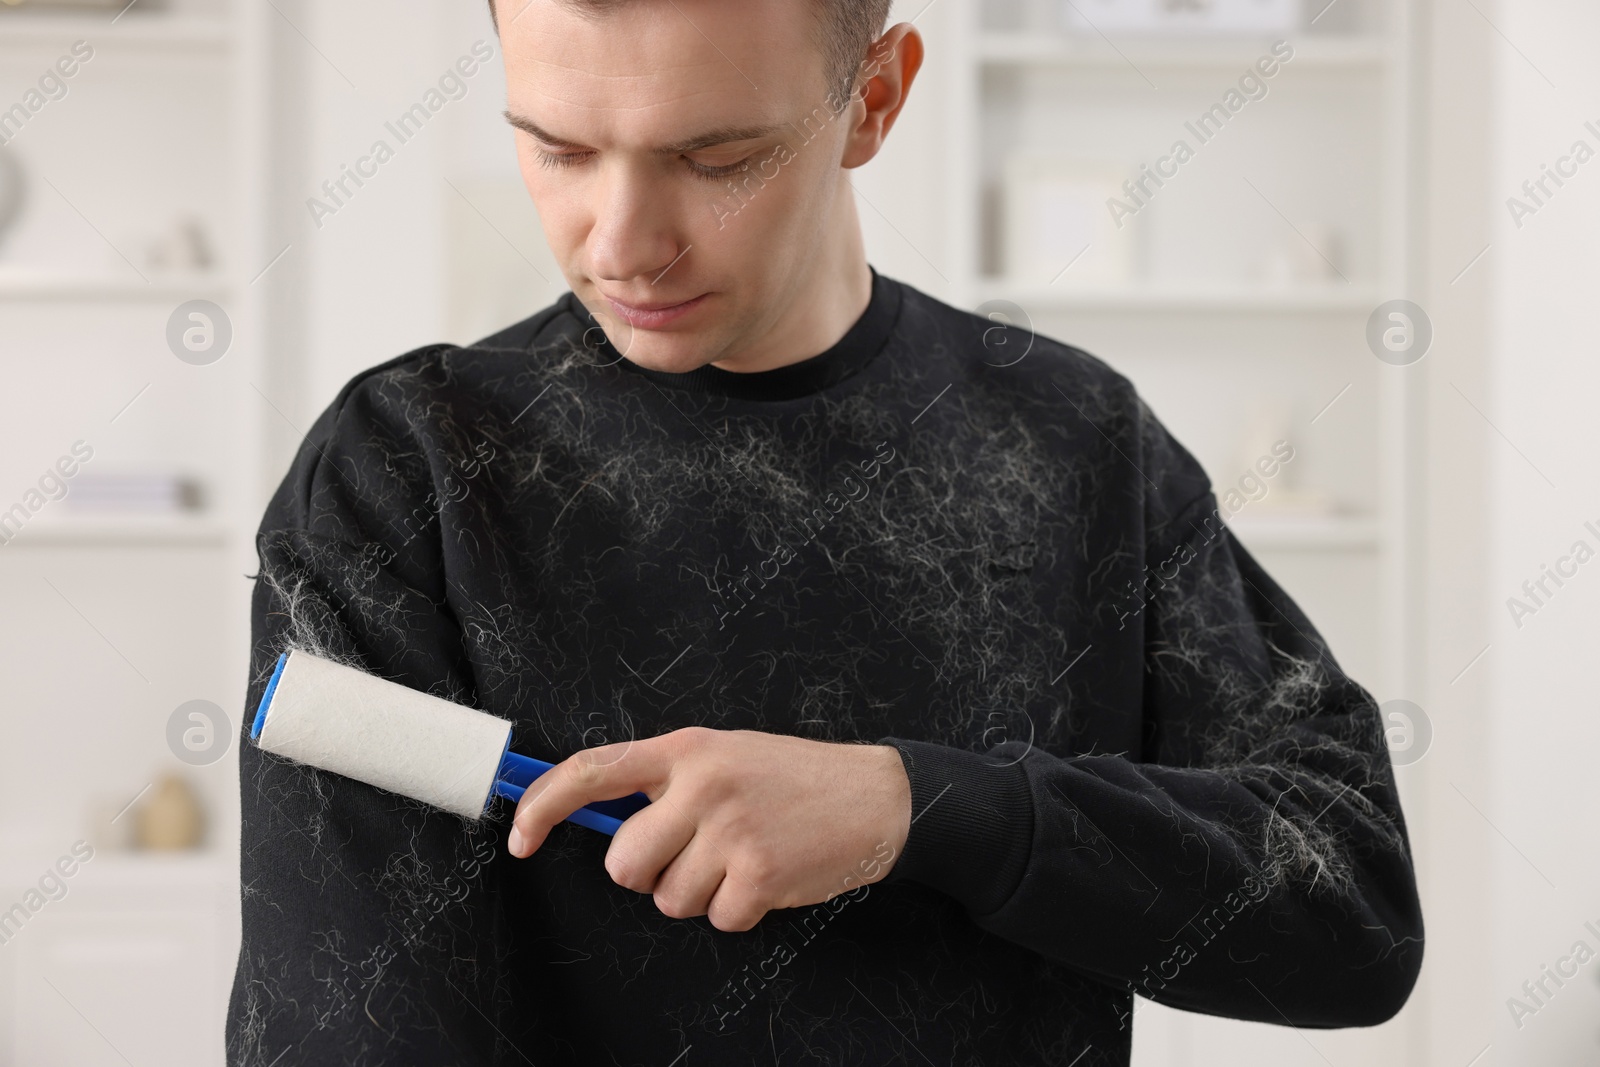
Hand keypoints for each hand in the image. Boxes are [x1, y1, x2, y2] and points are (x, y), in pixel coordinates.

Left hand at [506, 727, 912, 931]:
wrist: (875, 797)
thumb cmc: (791, 778)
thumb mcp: (724, 756)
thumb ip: (665, 782)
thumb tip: (598, 822)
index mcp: (687, 749)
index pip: (591, 771)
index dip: (542, 806)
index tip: (519, 836)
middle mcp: (703, 785)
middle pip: (624, 862)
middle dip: (648, 874)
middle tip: (691, 855)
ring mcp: (732, 831)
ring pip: (667, 899)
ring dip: (699, 893)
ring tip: (740, 859)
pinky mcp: (760, 875)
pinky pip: (716, 919)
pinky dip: (738, 910)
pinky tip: (767, 877)